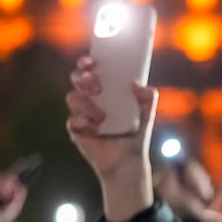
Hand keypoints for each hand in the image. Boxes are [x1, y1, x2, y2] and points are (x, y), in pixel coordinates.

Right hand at [65, 56, 157, 221]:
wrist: (127, 161)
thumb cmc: (136, 134)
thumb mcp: (147, 114)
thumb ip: (149, 97)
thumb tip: (137, 84)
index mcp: (107, 89)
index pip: (93, 69)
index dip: (88, 61)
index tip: (92, 60)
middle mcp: (91, 97)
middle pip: (76, 77)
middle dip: (82, 77)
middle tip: (96, 85)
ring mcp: (81, 112)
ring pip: (72, 97)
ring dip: (86, 104)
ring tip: (102, 117)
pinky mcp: (76, 128)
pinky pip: (73, 119)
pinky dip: (84, 121)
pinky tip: (96, 128)